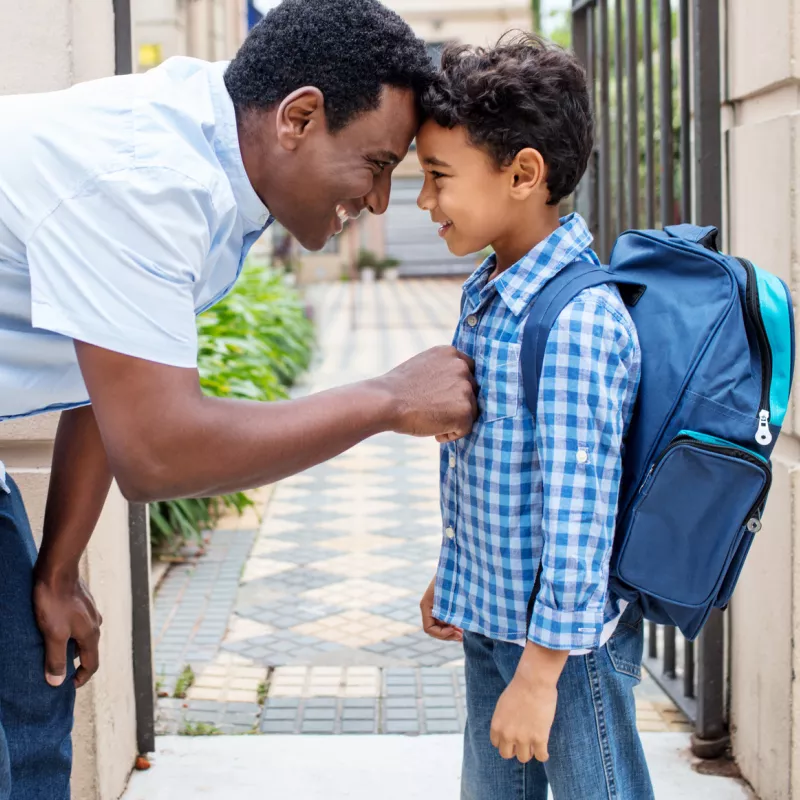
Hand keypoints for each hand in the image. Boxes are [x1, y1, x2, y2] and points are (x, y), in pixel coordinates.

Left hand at [33, 567, 102, 688]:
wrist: (58, 570)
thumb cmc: (55, 602)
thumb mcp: (53, 634)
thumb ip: (55, 659)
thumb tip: (57, 682)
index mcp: (91, 634)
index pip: (92, 664)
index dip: (81, 678)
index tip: (67, 686)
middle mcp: (95, 623)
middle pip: (88, 650)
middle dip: (73, 662)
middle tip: (55, 667)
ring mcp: (90, 611)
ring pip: (83, 635)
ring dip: (70, 644)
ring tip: (51, 645)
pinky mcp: (83, 601)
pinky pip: (79, 622)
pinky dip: (69, 630)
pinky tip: (55, 625)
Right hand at [379, 346, 476, 439]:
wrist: (386, 402)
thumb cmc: (397, 389)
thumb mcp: (423, 367)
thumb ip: (441, 370)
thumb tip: (451, 387)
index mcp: (450, 353)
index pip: (467, 371)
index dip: (456, 388)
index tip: (443, 398)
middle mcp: (461, 367)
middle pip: (471, 392)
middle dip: (456, 404)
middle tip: (433, 411)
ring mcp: (465, 388)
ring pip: (470, 410)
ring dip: (453, 419)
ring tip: (431, 421)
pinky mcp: (465, 410)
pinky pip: (466, 428)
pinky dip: (452, 434)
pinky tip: (434, 431)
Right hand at [420, 578, 462, 641]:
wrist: (455, 563)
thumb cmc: (452, 577)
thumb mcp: (450, 595)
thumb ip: (449, 611)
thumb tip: (453, 627)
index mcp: (426, 605)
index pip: (429, 629)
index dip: (441, 634)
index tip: (455, 630)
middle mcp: (428, 608)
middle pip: (435, 630)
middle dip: (448, 635)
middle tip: (461, 637)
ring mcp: (435, 607)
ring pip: (441, 627)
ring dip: (451, 632)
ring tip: (463, 633)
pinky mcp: (443, 605)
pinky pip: (445, 620)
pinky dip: (453, 625)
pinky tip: (463, 626)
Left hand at [490, 673, 557, 763]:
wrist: (533, 682)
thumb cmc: (519, 688)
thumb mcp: (503, 705)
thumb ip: (503, 720)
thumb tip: (508, 729)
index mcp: (497, 725)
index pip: (497, 744)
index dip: (505, 741)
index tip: (512, 738)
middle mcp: (508, 735)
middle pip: (507, 754)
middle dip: (514, 749)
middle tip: (522, 743)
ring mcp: (523, 738)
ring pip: (523, 758)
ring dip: (529, 752)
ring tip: (534, 744)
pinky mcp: (539, 738)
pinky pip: (541, 756)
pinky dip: (543, 755)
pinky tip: (544, 749)